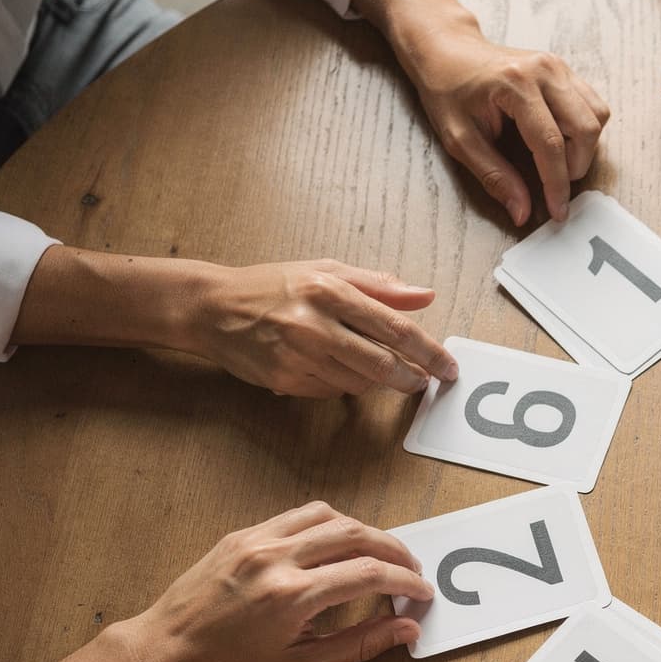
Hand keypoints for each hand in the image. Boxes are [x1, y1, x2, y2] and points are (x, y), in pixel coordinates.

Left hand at [114, 501, 431, 661]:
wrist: (169, 647)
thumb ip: (359, 644)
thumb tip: (405, 630)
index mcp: (292, 596)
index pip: (368, 575)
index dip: (405, 582)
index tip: (420, 592)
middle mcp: (276, 559)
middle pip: (356, 535)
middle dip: (394, 551)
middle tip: (410, 569)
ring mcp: (258, 539)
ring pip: (330, 516)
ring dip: (364, 531)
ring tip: (379, 554)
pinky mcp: (245, 532)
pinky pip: (299, 516)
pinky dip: (329, 524)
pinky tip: (338, 543)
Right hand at [178, 259, 456, 397]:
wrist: (213, 307)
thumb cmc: (273, 285)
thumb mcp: (325, 271)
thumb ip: (378, 285)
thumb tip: (425, 295)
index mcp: (329, 290)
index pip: (394, 327)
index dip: (428, 351)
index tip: (447, 366)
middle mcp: (314, 323)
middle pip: (382, 364)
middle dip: (412, 377)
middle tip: (424, 381)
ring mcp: (298, 355)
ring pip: (359, 382)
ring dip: (377, 381)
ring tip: (375, 367)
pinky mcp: (286, 379)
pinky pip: (333, 391)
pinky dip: (345, 384)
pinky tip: (336, 368)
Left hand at [408, 32, 608, 222]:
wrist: (447, 51)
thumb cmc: (448, 90)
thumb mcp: (460, 139)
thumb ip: (493, 176)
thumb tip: (521, 211)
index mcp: (515, 85)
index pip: (551, 144)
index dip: (557, 184)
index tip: (558, 211)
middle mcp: (544, 71)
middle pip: (585, 129)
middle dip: (575, 167)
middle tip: (553, 184)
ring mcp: (557, 67)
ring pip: (596, 117)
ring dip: (583, 148)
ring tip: (556, 161)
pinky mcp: (563, 70)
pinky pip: (592, 105)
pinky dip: (584, 130)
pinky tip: (562, 139)